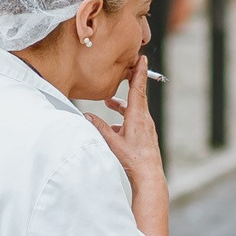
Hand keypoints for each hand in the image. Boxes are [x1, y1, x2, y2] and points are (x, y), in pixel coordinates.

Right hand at [93, 58, 163, 189]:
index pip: (138, 89)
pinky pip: (135, 120)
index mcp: (137, 117)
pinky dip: (125, 117)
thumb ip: (99, 127)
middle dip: (131, 82)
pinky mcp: (146, 135)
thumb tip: (86, 116)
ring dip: (123, 104)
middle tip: (127, 70)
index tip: (142, 59)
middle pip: (137, 95)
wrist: (149, 176)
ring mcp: (146, 128)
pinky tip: (114, 127)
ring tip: (110, 103)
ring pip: (135, 109)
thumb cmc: (132, 160)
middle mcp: (144, 119)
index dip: (139, 72)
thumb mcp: (112, 142)